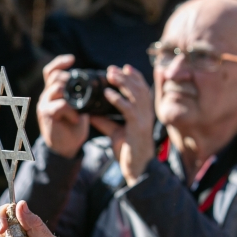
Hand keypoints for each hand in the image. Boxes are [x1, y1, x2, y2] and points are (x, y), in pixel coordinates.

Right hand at [36, 54, 89, 158]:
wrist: (66, 147)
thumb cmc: (74, 126)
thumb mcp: (80, 107)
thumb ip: (82, 95)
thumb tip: (100, 82)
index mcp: (54, 91)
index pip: (52, 71)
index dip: (60, 62)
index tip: (72, 59)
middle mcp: (47, 95)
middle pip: (53, 76)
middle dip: (68, 77)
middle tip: (81, 85)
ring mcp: (45, 104)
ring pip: (56, 89)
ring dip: (71, 94)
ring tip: (81, 104)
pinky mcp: (46, 115)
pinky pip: (59, 106)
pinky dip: (71, 110)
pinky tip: (78, 117)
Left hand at [89, 65, 155, 185]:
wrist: (138, 168)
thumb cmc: (128, 151)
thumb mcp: (114, 132)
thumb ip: (104, 121)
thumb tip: (90, 113)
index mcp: (144, 113)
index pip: (142, 89)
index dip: (135, 77)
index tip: (124, 67)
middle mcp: (146, 113)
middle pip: (139, 88)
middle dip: (126, 76)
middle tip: (112, 69)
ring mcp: (144, 120)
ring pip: (136, 95)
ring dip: (122, 82)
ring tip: (110, 74)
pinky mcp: (137, 127)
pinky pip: (128, 109)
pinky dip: (118, 99)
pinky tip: (108, 93)